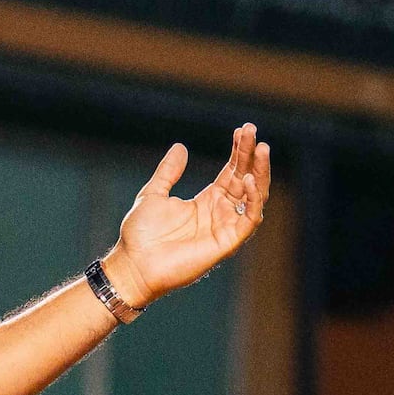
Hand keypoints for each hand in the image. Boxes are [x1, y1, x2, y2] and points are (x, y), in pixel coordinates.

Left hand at [105, 123, 270, 308]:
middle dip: (252, 156)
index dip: (239, 152)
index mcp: (206, 201)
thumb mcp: (154, 194)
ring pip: (254, 197)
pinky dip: (253, 201)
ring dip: (259, 173)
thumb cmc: (141, 235)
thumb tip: (181, 147)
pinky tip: (249, 181)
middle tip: (253, 132)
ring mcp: (225, 227)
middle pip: (246, 180)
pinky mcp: (226, 243)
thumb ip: (169, 171)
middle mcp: (220, 213)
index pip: (232, 172)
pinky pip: (248, 220)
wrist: (132, 264)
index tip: (243, 130)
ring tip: (261, 149)